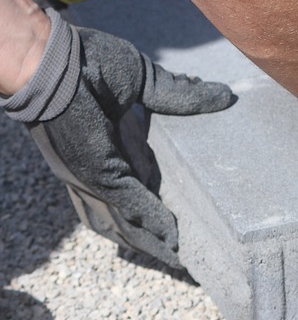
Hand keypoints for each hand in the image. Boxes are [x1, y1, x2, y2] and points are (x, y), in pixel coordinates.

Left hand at [1, 10, 232, 268]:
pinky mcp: (98, 174)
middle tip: (182, 253)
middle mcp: (100, 168)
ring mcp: (96, 175)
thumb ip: (180, 93)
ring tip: (178, 258)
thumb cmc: (86, 61)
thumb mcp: (143, 81)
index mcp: (109, 144)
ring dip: (152, 241)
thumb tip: (222, 95)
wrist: (54, 61)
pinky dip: (151, 222)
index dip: (157, 199)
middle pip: (129, 211)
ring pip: (126, 219)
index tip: (180, 216)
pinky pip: (129, 205)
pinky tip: (173, 236)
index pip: (138, 180)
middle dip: (153, 234)